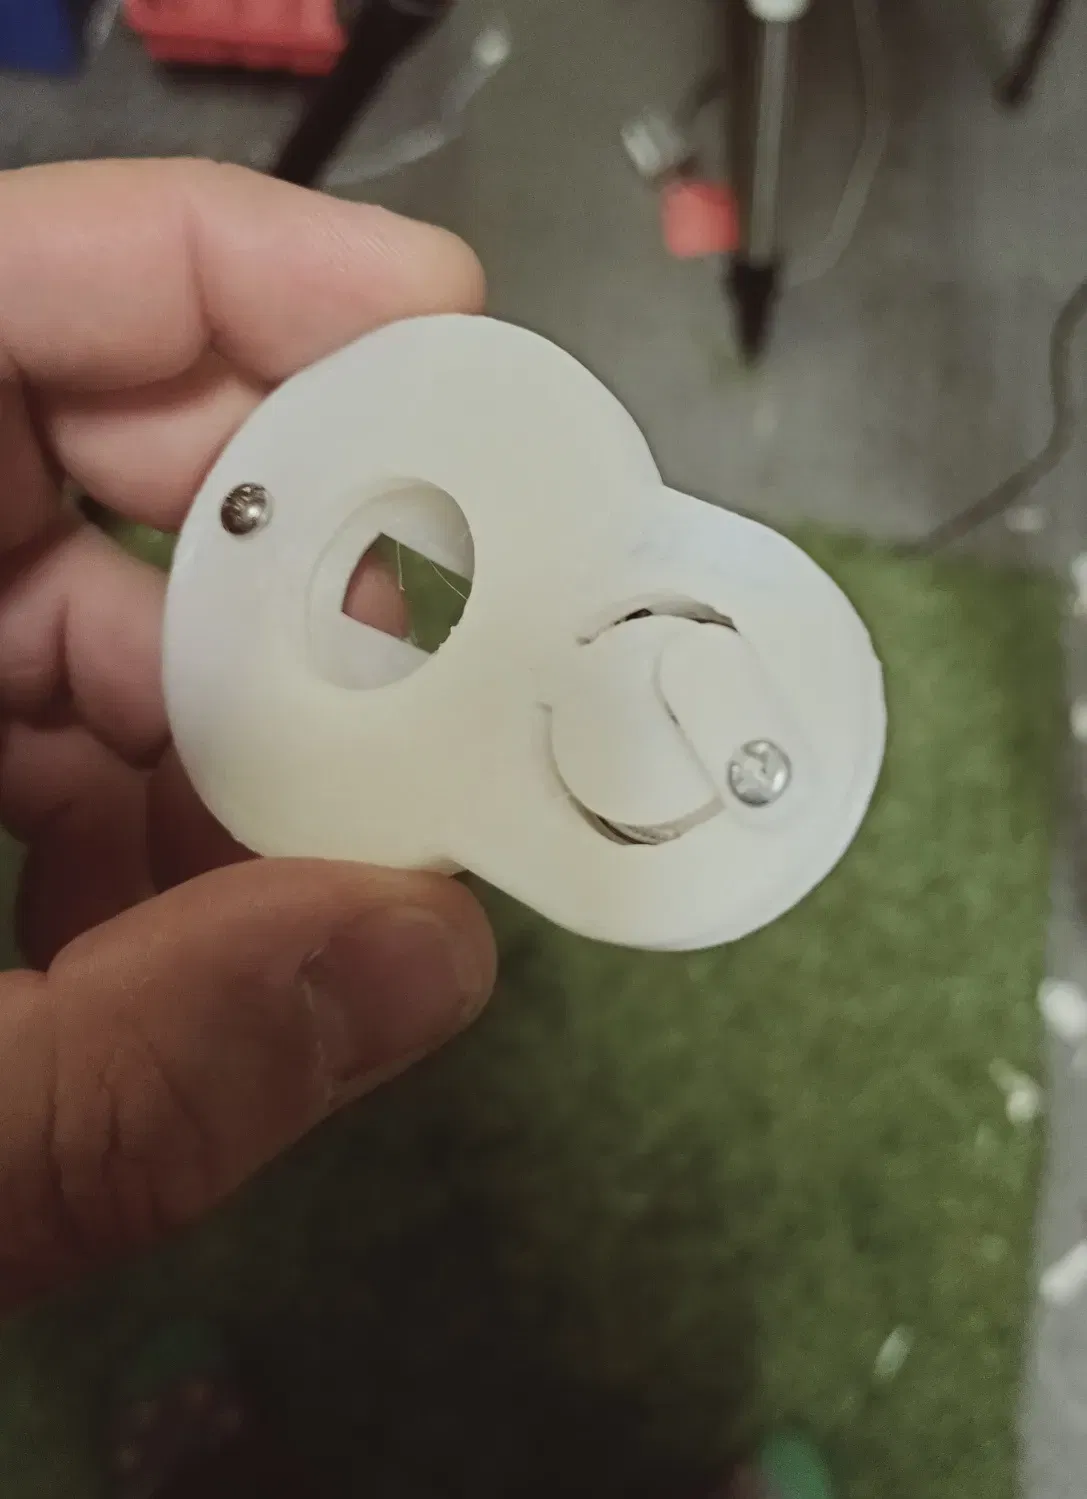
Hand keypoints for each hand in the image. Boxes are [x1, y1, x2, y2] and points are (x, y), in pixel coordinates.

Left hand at [0, 159, 495, 1311]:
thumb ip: (129, 1078)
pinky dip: (147, 818)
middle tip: (431, 649)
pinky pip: (36, 729)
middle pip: (56, 440)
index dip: (207, 271)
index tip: (429, 322)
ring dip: (228, 734)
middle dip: (269, 539)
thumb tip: (429, 954)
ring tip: (322, 873)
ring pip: (74, 612)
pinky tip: (190, 942)